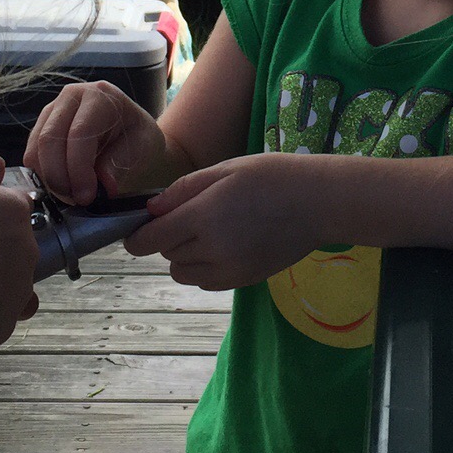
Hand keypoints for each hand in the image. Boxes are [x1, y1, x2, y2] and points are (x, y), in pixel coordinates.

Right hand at [25, 80, 175, 202]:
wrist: (130, 127)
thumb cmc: (137, 134)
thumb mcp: (143, 146)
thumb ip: (120, 162)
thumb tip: (103, 185)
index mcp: (100, 96)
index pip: (79, 133)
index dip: (78, 169)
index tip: (86, 196)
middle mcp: (71, 96)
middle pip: (50, 139)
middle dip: (60, 177)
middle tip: (76, 201)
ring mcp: (52, 109)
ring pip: (36, 149)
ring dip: (50, 179)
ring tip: (73, 195)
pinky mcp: (41, 126)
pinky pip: (32, 155)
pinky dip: (44, 175)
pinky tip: (65, 185)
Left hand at [125, 153, 322, 290]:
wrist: (318, 203)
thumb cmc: (272, 176)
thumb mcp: (224, 170)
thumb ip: (182, 191)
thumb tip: (150, 210)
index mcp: (204, 216)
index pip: (151, 239)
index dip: (136, 237)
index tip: (134, 232)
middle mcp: (213, 249)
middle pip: (167, 255)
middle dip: (167, 239)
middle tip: (187, 217)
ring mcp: (230, 269)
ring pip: (184, 274)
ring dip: (184, 257)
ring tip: (206, 233)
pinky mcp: (244, 281)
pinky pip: (206, 282)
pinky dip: (204, 269)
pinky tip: (222, 247)